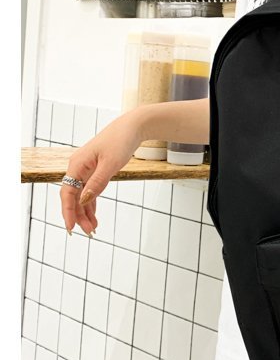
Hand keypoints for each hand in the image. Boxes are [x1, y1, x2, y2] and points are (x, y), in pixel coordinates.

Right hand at [60, 110, 143, 235]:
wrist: (132, 127)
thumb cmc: (121, 141)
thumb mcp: (110, 164)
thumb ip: (97, 183)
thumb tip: (84, 200)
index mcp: (77, 165)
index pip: (67, 193)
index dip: (68, 212)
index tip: (71, 228)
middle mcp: (78, 167)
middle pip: (73, 197)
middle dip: (79, 216)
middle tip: (90, 232)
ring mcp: (86, 169)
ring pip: (82, 196)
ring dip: (86, 212)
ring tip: (93, 229)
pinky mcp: (96, 170)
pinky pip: (90, 190)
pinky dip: (91, 203)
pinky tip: (94, 216)